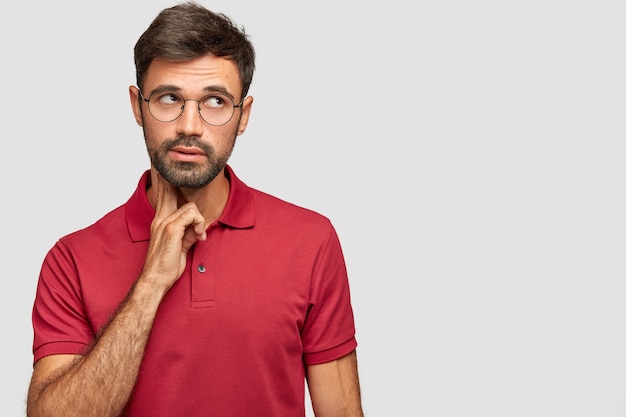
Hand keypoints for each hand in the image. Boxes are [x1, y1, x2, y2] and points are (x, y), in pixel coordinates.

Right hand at [139, 172, 206, 291]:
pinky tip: (199, 237)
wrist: (156, 279)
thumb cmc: (166, 265)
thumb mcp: (180, 244)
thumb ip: (187, 231)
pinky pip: (192, 215)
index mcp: (160, 221)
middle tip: (163, 160)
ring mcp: (164, 222)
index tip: (161, 166)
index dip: (164, 181)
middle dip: (169, 175)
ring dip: (200, 221)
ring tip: (198, 236)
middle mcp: (160, 218)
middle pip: (167, 189)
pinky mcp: (171, 228)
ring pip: (190, 207)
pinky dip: (200, 225)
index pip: (162, 195)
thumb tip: (197, 226)